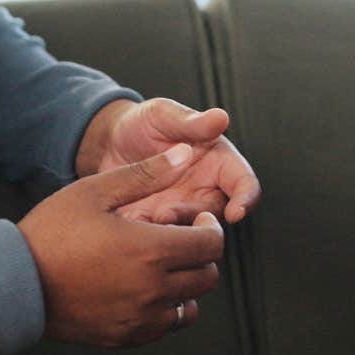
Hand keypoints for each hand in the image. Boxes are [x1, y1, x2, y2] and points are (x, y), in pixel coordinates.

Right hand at [19, 144, 225, 346]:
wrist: (15, 283)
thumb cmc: (52, 232)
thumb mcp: (96, 191)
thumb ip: (146, 173)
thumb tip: (184, 154)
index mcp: (150, 250)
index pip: (211, 245)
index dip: (209, 227)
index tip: (192, 219)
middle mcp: (152, 290)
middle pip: (208, 277)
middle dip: (200, 254)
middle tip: (175, 239)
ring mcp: (140, 318)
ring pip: (191, 307)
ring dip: (185, 284)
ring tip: (158, 265)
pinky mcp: (126, 336)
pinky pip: (165, 326)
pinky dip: (165, 308)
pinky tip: (142, 287)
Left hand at [84, 98, 261, 224]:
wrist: (109, 143)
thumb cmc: (143, 123)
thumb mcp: (163, 115)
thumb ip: (191, 122)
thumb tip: (220, 117)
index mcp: (217, 161)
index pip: (243, 182)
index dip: (245, 198)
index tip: (236, 212)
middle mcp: (204, 189)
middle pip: (215, 213)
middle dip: (194, 219)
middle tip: (165, 213)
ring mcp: (182, 208)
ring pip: (189, 231)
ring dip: (170, 230)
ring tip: (145, 216)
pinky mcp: (157, 223)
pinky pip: (159, 239)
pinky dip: (146, 235)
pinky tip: (129, 221)